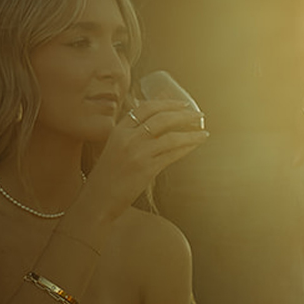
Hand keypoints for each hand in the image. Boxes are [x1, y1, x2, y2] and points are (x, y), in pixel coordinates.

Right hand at [86, 98, 209, 210]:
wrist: (98, 199)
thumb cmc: (108, 176)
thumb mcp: (115, 149)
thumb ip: (131, 135)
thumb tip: (157, 125)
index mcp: (119, 130)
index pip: (146, 108)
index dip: (167, 104)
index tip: (183, 104)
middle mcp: (128, 138)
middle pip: (162, 118)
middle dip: (184, 115)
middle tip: (199, 115)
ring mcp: (137, 153)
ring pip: (171, 137)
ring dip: (191, 134)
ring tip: (204, 133)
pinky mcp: (146, 169)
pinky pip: (172, 154)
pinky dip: (187, 148)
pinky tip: (195, 145)